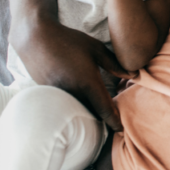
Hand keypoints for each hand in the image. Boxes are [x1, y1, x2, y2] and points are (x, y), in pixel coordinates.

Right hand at [17, 21, 136, 131]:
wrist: (36, 39)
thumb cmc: (69, 41)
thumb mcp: (95, 49)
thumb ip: (114, 64)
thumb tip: (133, 74)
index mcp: (88, 82)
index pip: (104, 109)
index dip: (114, 121)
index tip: (121, 129)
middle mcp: (73, 93)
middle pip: (91, 114)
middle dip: (102, 119)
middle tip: (113, 122)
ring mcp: (59, 96)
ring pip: (77, 111)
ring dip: (87, 114)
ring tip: (97, 114)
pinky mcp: (49, 95)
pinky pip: (65, 106)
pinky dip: (74, 108)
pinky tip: (79, 103)